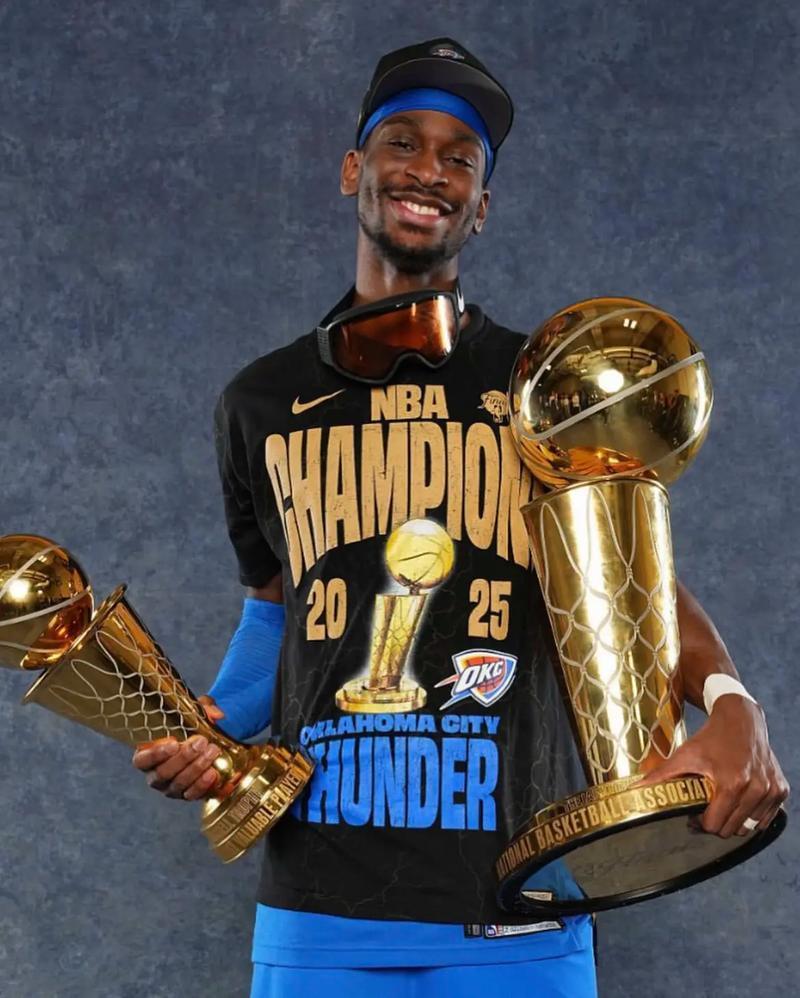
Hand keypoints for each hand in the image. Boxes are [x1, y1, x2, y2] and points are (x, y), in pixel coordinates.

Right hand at [131, 695, 225, 800]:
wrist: (206, 746)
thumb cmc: (191, 728)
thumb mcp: (194, 714)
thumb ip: (202, 708)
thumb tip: (217, 714)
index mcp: (147, 756)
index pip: (141, 760)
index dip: (155, 754)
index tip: (174, 743)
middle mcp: (155, 775)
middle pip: (163, 773)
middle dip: (184, 757)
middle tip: (201, 742)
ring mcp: (170, 787)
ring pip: (179, 783)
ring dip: (197, 767)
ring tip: (212, 752)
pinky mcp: (186, 795)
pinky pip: (192, 795)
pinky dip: (202, 785)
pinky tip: (212, 772)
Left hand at [639, 694, 789, 837]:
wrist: (741, 718)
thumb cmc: (711, 737)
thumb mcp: (685, 754)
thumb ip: (662, 774)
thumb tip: (637, 789)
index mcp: (732, 783)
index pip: (715, 825)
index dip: (702, 823)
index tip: (695, 815)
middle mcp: (756, 789)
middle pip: (732, 829)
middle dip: (717, 824)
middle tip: (706, 810)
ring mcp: (771, 790)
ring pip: (750, 826)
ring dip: (735, 820)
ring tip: (722, 804)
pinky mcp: (781, 789)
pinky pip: (765, 817)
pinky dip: (752, 814)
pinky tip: (740, 799)